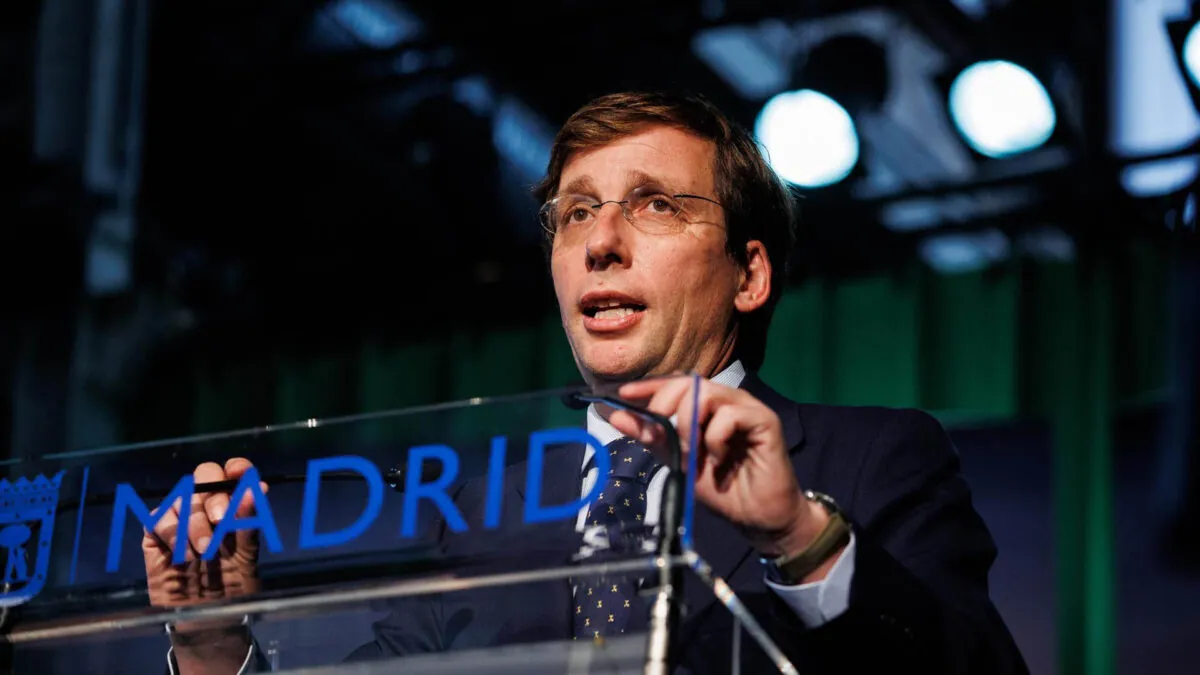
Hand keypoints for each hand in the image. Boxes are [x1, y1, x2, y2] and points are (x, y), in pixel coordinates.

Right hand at [142, 458, 263, 671]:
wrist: (207, 621)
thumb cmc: (232, 588)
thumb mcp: (247, 557)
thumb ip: (249, 523)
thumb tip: (258, 489)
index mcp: (233, 508)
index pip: (233, 474)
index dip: (236, 468)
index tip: (240, 473)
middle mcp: (206, 508)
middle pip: (203, 476)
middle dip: (213, 496)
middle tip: (221, 522)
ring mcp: (180, 521)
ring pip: (181, 498)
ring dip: (194, 522)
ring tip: (204, 551)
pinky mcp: (156, 538)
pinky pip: (157, 518)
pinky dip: (171, 532)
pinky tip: (183, 555)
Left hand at [607, 376, 827, 559]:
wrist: (757, 517)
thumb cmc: (721, 488)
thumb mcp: (677, 461)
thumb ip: (652, 437)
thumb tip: (616, 416)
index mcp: (707, 407)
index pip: (676, 383)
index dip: (650, 386)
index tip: (624, 395)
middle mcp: (727, 400)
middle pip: (689, 382)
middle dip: (665, 405)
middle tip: (659, 435)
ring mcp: (747, 407)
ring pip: (706, 392)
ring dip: (688, 424)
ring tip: (690, 452)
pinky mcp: (765, 420)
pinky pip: (730, 414)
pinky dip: (715, 437)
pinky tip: (718, 458)